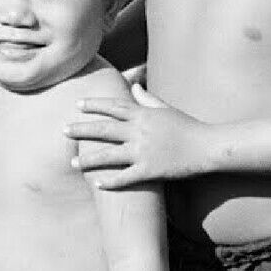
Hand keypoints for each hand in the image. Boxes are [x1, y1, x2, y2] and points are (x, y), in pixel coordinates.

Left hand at [66, 84, 209, 186]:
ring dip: (88, 159)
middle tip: (63, 131)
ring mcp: (143, 151)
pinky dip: (110, 182)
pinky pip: (125, 177)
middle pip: (103, 129)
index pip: (112, 107)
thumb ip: (147, 98)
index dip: (94, 106)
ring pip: (108, 156)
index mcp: (143, 114)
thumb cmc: (188, 126)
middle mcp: (139, 131)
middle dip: (81, 130)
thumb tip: (133, 85)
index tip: (77, 105)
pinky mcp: (149, 170)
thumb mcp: (166, 109)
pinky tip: (97, 184)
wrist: (206, 146)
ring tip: (72, 162)